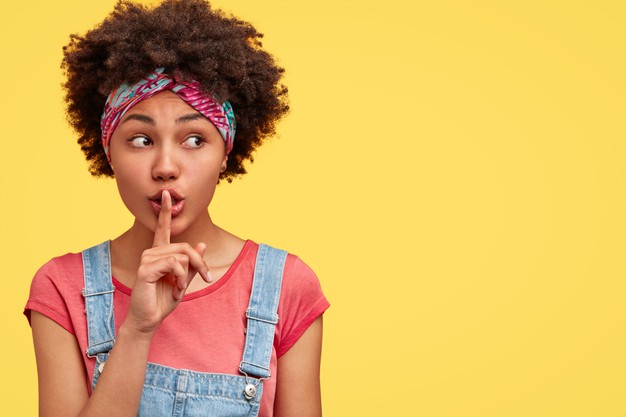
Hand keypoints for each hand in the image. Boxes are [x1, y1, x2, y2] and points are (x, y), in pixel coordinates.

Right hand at [125, 190, 211, 334]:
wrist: (149, 319)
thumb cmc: (164, 300)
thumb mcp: (184, 281)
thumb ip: (193, 264)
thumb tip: (202, 244)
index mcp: (160, 253)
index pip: (163, 228)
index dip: (166, 211)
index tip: (167, 194)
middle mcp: (151, 252)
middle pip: (186, 247)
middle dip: (200, 263)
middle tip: (206, 277)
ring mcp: (147, 259)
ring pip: (182, 256)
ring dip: (187, 275)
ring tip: (181, 289)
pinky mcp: (146, 268)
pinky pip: (174, 264)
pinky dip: (181, 278)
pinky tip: (176, 289)